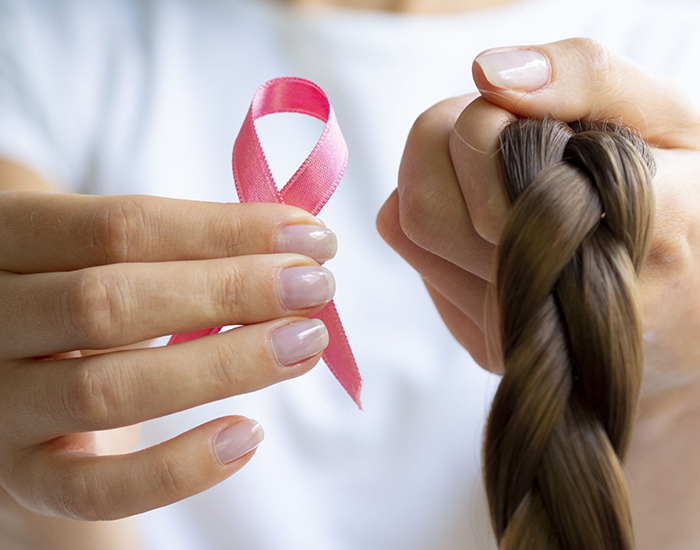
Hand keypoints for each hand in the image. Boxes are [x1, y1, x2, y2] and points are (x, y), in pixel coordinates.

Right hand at [0, 191, 336, 520]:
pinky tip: (250, 437)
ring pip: (108, 388)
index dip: (224, 229)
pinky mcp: (24, 478)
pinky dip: (178, 469)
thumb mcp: (111, 254)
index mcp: (10, 239)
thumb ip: (184, 247)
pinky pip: (96, 490)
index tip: (310, 237)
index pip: (118, 225)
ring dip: (226, 365)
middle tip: (317, 287)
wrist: (18, 379)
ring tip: (306, 344)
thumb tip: (299, 246)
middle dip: (232, 291)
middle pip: (110, 301)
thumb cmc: (83, 295)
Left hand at [377, 38, 699, 548]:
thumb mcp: (666, 120)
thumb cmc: (686, 208)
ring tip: (501, 181)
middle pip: (424, 201)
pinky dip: (442, 230)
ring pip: (412, 231)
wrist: (688, 323)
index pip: (476, 145)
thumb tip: (487, 72)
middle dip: (449, 147)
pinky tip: (494, 227)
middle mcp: (561, 299)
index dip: (484, 118)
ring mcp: (517, 335)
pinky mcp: (489, 348)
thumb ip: (587, 79)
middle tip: (505, 142)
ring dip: (440, 185)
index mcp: (624, 225)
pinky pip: (421, 266)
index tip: (527, 120)